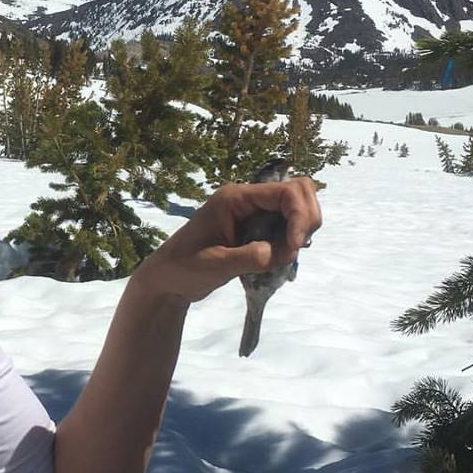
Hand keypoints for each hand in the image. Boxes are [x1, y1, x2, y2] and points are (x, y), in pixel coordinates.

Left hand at [133, 177, 322, 306]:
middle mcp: (246, 200)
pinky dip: (290, 242)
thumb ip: (252, 257)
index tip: (295, 247)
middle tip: (294, 250)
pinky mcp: (254, 229)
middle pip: (297, 192)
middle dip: (306, 218)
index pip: (285, 192)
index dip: (300, 216)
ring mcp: (251, 213)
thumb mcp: (217, 264)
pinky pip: (285, 227)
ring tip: (284, 257)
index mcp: (234, 198)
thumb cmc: (183, 268)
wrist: (166, 280)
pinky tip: (279, 260)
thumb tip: (286, 251)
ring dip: (300, 231)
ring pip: (294, 209)